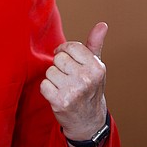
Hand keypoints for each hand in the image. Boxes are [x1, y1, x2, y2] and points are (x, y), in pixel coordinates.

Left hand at [40, 22, 107, 142]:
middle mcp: (86, 78)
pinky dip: (47, 90)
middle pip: (58, 58)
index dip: (65, 51)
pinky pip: (44, 85)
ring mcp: (73, 91)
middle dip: (60, 67)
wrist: (88, 121)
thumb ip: (95, 45)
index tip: (67, 60)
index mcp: (96, 67)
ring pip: (50, 71)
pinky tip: (58, 96)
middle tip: (68, 78)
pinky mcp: (60, 102)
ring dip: (54, 79)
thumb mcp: (96, 67)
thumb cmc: (90, 89)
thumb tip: (102, 25)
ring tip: (64, 88)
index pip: (71, 47)